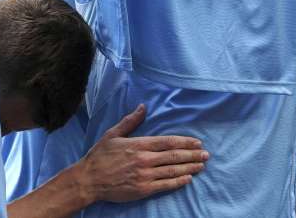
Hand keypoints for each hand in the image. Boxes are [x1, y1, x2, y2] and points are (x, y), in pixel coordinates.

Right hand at [79, 105, 207, 203]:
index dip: (185, 142)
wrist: (89, 180)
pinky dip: (178, 182)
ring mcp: (144, 175)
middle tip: (206, 155)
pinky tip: (188, 179)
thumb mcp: (113, 134)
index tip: (198, 143)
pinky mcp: (143, 189)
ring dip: (189, 168)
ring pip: (173, 170)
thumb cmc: (100, 156)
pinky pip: (165, 185)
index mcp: (139, 144)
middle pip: (174, 156)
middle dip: (192, 155)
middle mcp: (144, 159)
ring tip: (201, 166)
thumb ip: (130, 121)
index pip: (168, 142)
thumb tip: (143, 107)